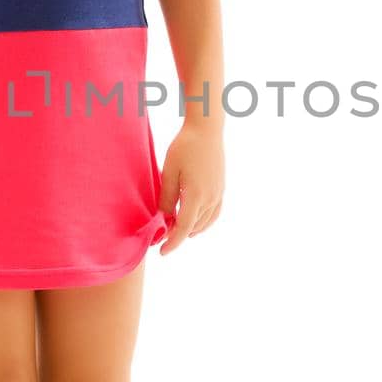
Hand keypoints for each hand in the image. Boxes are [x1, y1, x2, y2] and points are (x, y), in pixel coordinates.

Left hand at [157, 121, 224, 256]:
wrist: (206, 129)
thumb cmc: (184, 147)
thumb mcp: (169, 172)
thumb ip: (166, 198)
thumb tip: (163, 219)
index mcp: (196, 195)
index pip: (183, 228)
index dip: (172, 242)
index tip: (161, 252)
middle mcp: (211, 198)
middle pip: (193, 227)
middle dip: (177, 235)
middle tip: (161, 237)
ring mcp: (219, 194)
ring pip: (204, 222)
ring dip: (190, 229)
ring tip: (174, 231)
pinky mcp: (221, 188)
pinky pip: (214, 213)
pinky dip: (203, 222)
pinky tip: (194, 222)